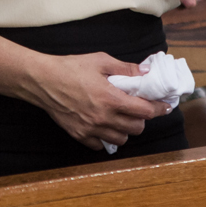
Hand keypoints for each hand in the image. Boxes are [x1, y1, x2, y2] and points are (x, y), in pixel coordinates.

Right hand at [27, 53, 171, 149]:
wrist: (41, 80)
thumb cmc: (69, 68)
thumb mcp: (99, 61)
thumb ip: (125, 69)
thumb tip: (145, 72)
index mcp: (110, 98)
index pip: (145, 110)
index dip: (158, 108)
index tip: (164, 106)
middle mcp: (103, 117)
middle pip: (136, 127)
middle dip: (141, 118)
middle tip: (136, 108)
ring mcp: (91, 128)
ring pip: (121, 139)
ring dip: (125, 129)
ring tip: (119, 118)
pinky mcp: (79, 135)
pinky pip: (101, 145)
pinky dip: (106, 137)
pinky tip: (102, 125)